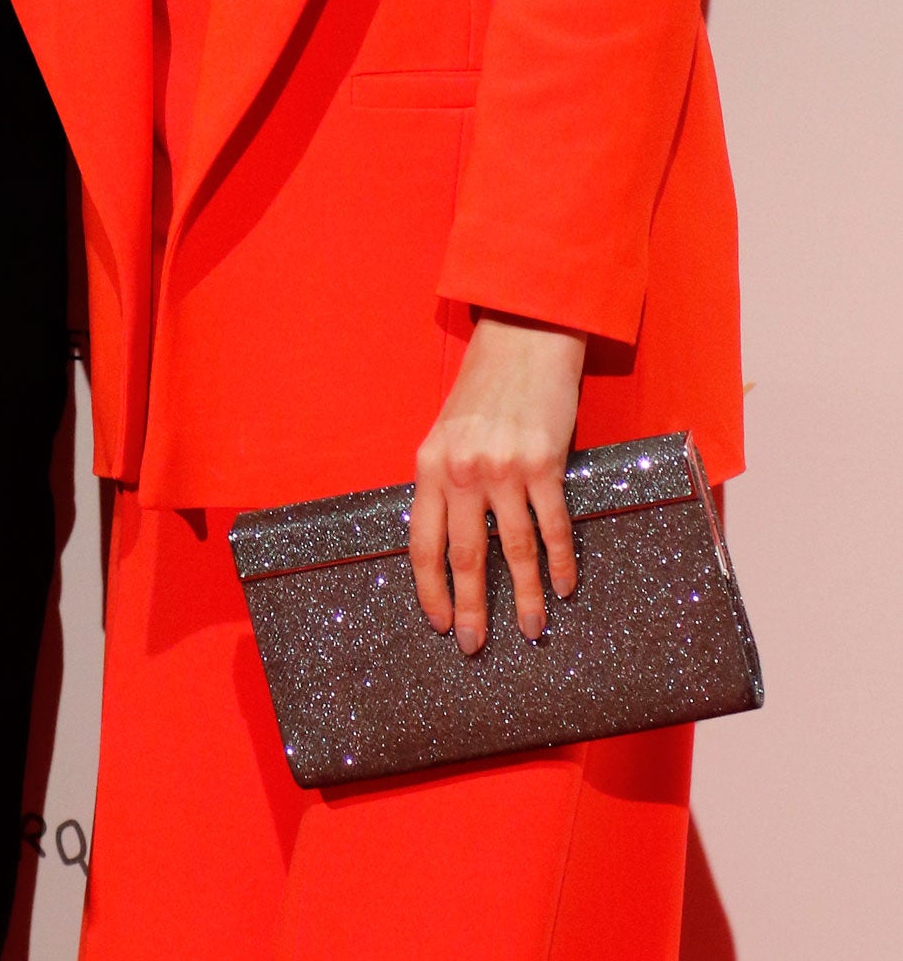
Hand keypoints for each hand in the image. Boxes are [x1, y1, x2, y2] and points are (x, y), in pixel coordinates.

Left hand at [407, 311, 584, 654]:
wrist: (524, 337)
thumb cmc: (485, 388)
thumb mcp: (447, 431)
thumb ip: (446, 481)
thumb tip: (450, 544)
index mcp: (429, 464)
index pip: (421, 544)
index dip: (430, 590)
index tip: (439, 623)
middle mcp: (461, 470)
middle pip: (464, 557)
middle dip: (471, 609)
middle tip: (475, 647)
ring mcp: (503, 468)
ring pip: (513, 551)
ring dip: (525, 598)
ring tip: (532, 631)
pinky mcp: (544, 463)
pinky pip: (553, 527)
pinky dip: (560, 563)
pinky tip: (565, 587)